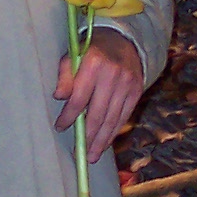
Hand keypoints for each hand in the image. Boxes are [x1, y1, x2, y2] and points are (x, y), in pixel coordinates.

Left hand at [55, 30, 143, 164]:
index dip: (69, 116)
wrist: (123, 40)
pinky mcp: (136, 90)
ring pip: (112, 118)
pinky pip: (124, 116)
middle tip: (78, 153)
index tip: (60, 127)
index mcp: (93, 64)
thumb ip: (64, 75)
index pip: (79, 98)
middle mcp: (112, 74)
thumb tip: (59, 97)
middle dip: (87, 136)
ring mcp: (127, 83)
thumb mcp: (73, 55)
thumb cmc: (91, 51)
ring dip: (101, 140)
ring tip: (92, 156)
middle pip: (97, 113)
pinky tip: (105, 143)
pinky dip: (114, 132)